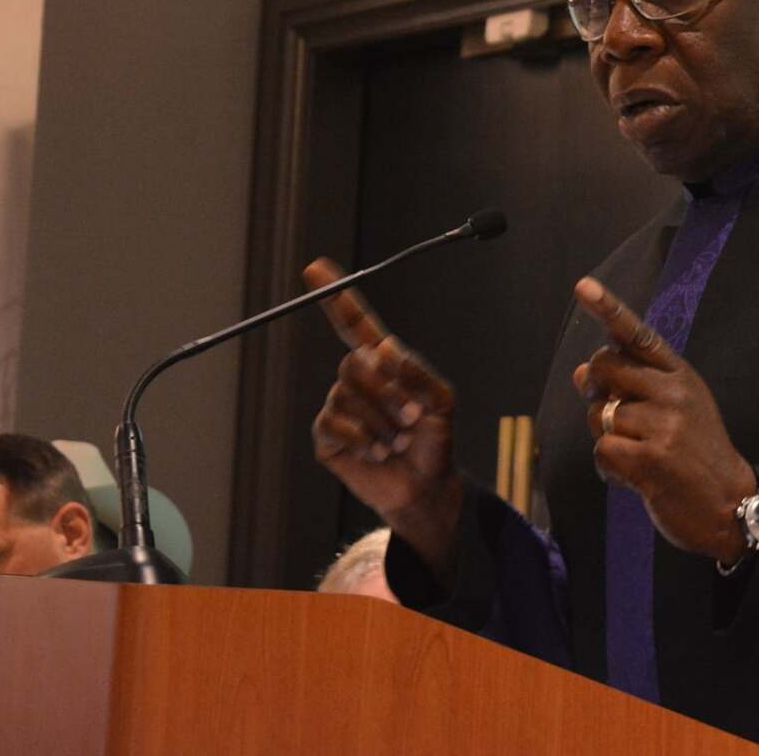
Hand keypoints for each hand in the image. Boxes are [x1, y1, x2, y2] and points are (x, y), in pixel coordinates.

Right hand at [305, 258, 462, 571]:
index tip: (316, 270)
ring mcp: (340, 407)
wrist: (426, 488)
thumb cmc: (436, 441)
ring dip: (382, 423)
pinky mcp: (328, 437)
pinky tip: (376, 451)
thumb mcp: (442, 402)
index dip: (336, 296)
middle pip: (354, 363)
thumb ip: (418, 373)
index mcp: (385, 364)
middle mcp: (358, 380)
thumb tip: (384, 349)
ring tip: (398, 441)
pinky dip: (361, 438)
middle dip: (388, 393)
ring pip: (348, 397)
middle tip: (411, 417)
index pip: (356, 324)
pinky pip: (334, 423)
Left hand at [571, 277, 756, 563]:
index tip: (583, 286)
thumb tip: (580, 370)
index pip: (638, 335)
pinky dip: (609, 467)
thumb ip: (633, 387)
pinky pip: (602, 450)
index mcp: (681, 375)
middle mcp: (674, 393)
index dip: (608, 308)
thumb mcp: (676, 410)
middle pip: (605, 367)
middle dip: (596, 389)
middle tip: (614, 415)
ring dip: (607, 438)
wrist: (731, 505)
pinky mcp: (651, 460)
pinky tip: (634, 476)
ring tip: (639, 456)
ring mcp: (664, 426)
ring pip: (598, 415)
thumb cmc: (695, 455)